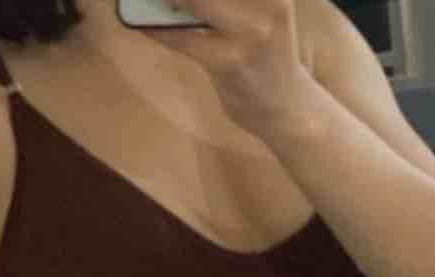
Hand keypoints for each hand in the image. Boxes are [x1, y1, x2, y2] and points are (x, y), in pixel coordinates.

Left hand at [141, 0, 315, 139]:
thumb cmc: (269, 53)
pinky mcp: (229, 61)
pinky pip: (182, 38)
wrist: (289, 107)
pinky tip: (145, 25)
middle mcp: (267, 2)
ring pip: (195, 0)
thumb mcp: (265, 9)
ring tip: (150, 0)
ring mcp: (249, 32)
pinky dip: (158, 30)